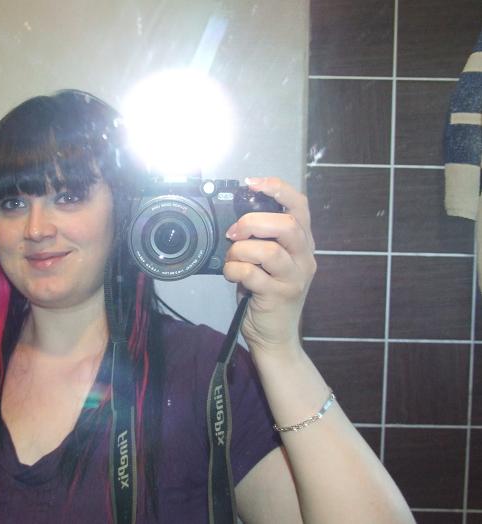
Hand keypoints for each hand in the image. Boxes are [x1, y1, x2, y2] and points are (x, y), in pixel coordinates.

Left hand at [223, 177, 315, 353]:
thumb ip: (263, 241)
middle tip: (235, 234)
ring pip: (269, 250)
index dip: (277, 189)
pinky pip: (251, 274)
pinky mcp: (279, 296)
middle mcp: (304, 258)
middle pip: (287, 225)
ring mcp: (294, 278)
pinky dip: (234, 270)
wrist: (276, 336)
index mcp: (303, 244)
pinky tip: (232, 275)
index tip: (253, 183)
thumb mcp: (271, 264)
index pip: (300, 206)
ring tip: (233, 259)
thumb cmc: (268, 295)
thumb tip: (237, 222)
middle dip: (252, 223)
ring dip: (241, 251)